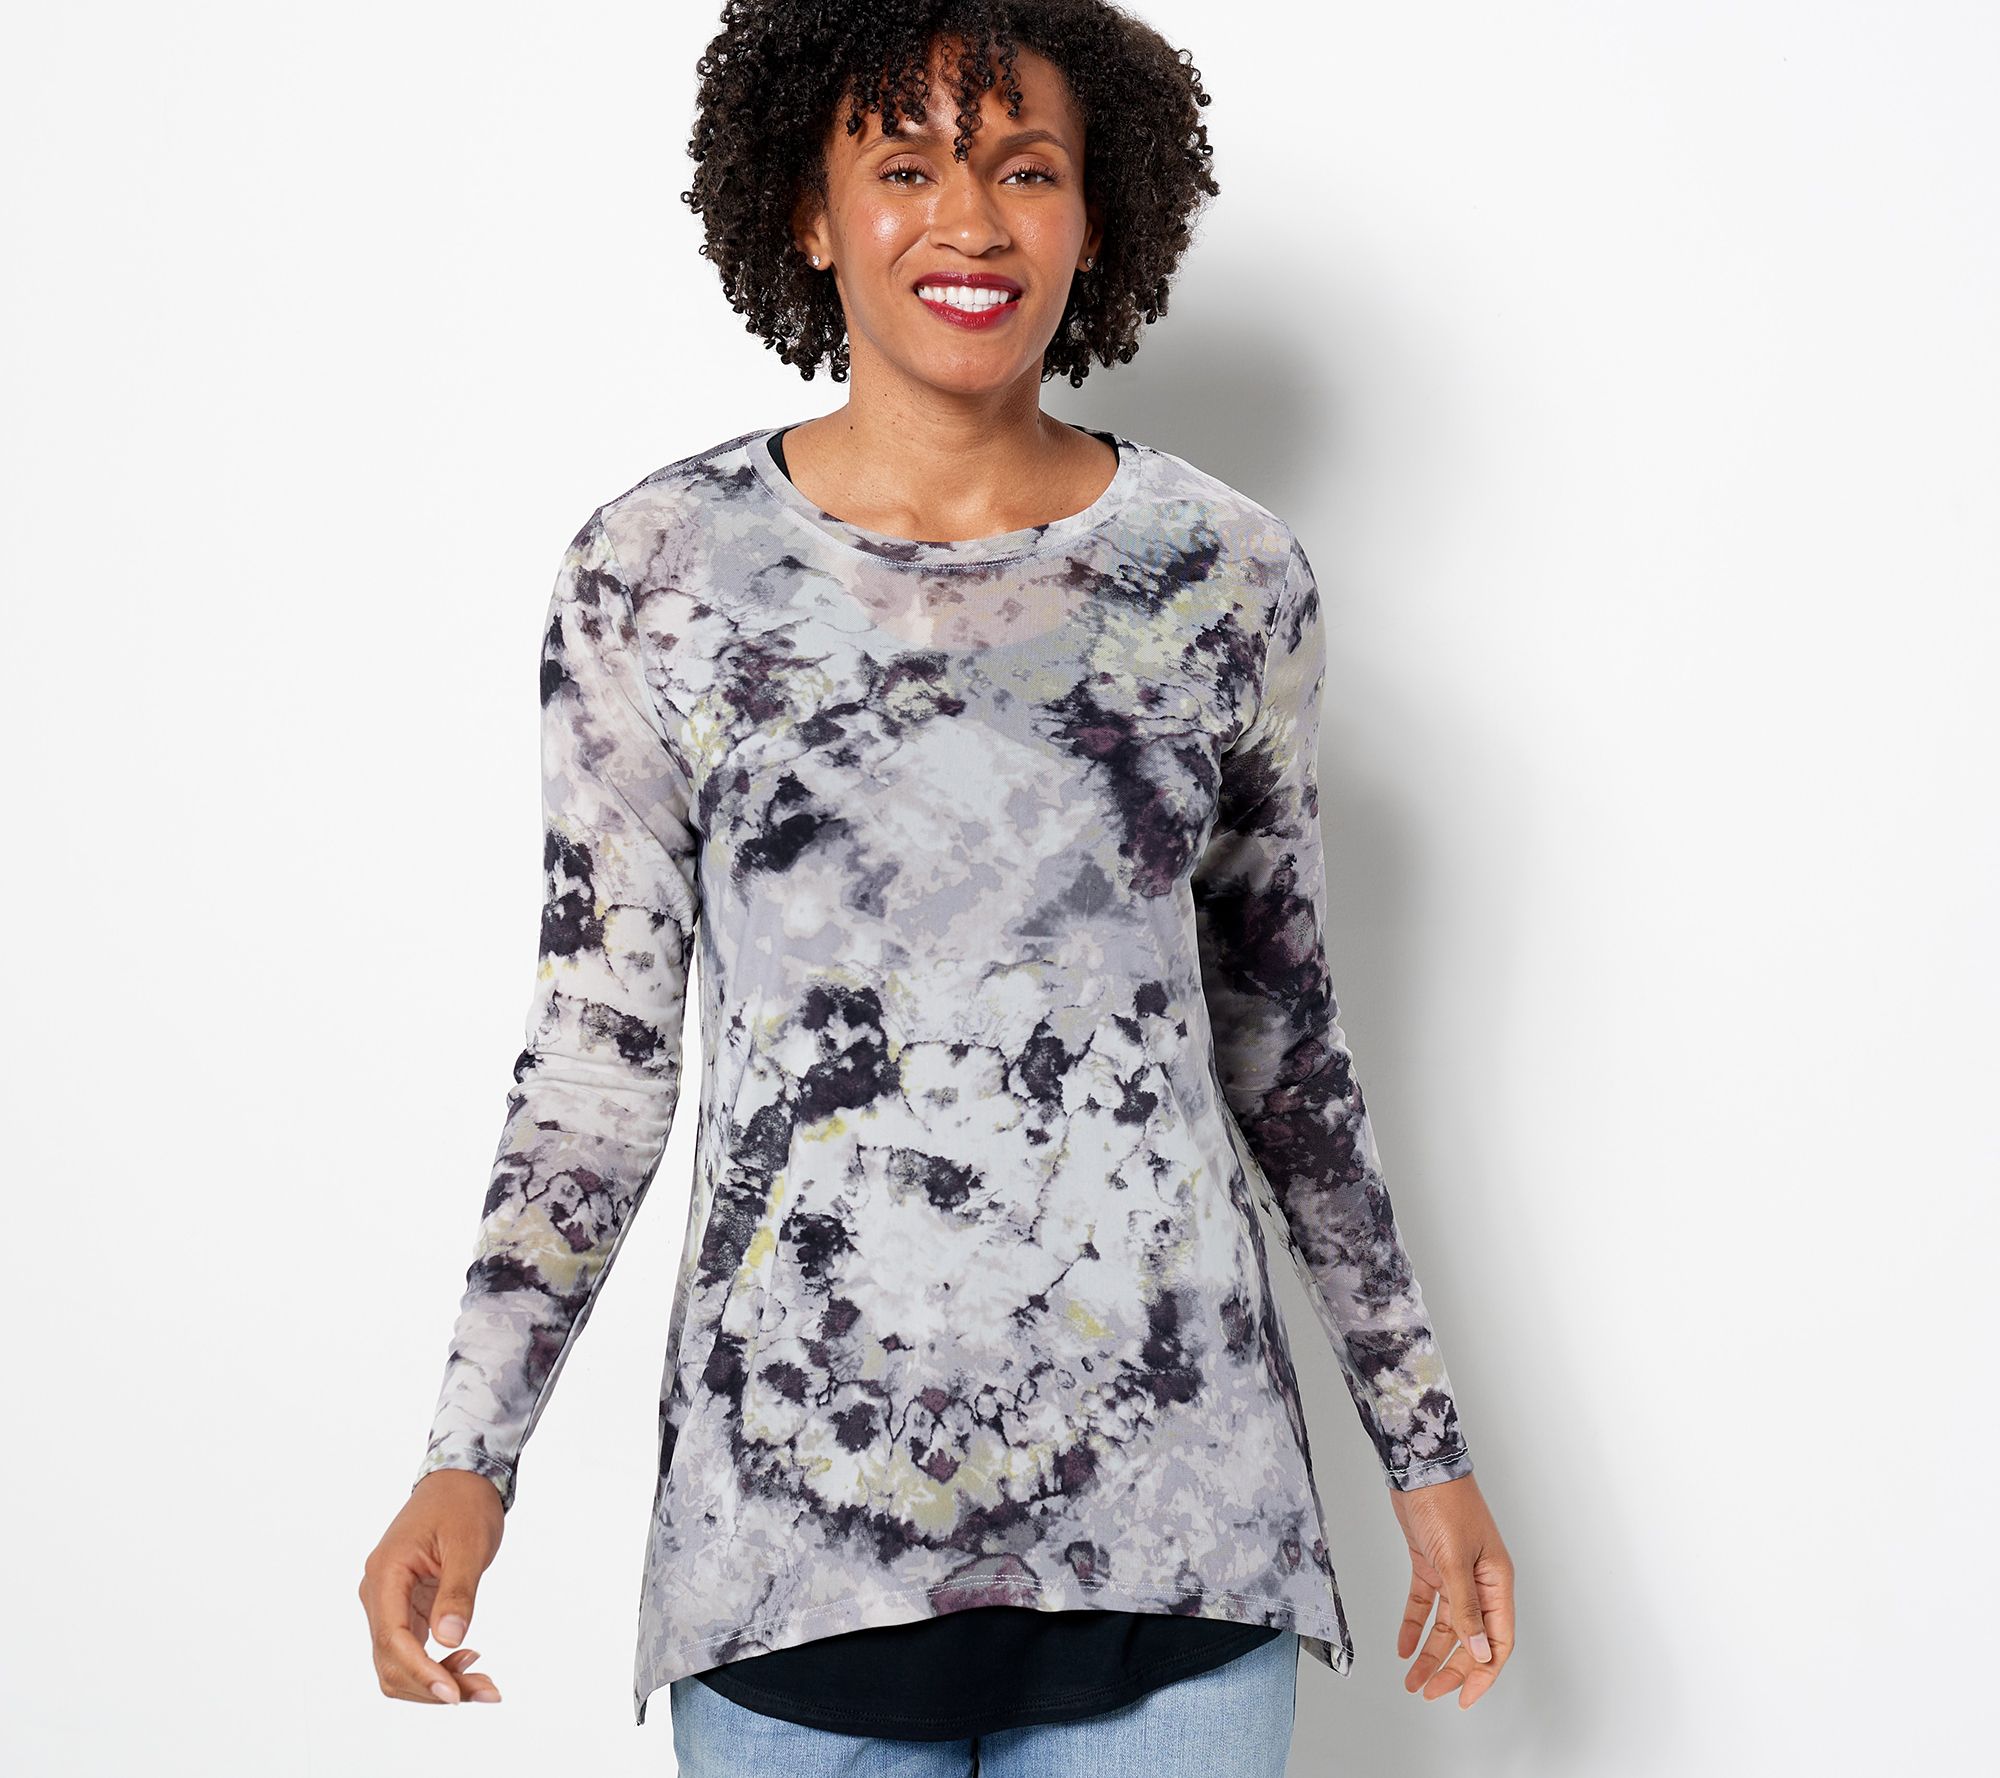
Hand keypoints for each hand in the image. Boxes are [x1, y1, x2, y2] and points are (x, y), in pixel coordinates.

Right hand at [359, 1468, 506, 1703]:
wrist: (461, 1481)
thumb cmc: (463, 1504)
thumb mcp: (468, 1544)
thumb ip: (458, 1591)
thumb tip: (450, 1640)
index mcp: (386, 1574)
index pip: (392, 1639)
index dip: (421, 1672)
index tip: (455, 1694)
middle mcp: (378, 1594)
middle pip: (392, 1662)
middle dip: (434, 1686)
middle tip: (485, 1691)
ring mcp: (389, 1604)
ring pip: (399, 1664)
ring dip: (436, 1682)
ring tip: (483, 1685)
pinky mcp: (405, 1609)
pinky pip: (411, 1651)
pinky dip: (436, 1666)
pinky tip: (467, 1660)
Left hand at [1387, 1470, 1513, 1707]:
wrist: (1419, 1466)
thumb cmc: (1446, 1504)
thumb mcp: (1455, 1560)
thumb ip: (1465, 1608)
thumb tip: (1479, 1650)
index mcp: (1496, 1582)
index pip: (1498, 1640)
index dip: (1483, 1673)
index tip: (1463, 1698)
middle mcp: (1479, 1582)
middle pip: (1470, 1638)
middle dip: (1451, 1669)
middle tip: (1428, 1692)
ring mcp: (1455, 1573)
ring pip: (1446, 1625)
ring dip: (1430, 1654)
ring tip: (1412, 1680)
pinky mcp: (1431, 1563)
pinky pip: (1424, 1604)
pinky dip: (1414, 1625)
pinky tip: (1402, 1646)